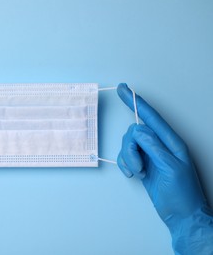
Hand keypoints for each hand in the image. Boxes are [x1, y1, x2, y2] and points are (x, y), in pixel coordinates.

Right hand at [117, 83, 212, 253]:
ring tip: (138, 172)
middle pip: (135, 132)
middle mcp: (160, 145)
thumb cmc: (182, 194)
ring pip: (128, 145)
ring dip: (129, 159)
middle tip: (137, 165)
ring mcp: (150, 155)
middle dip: (130, 148)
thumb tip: (139, 131)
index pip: (151, 117)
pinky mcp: (142, 165)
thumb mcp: (170, 168)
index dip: (136, 102)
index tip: (122, 89)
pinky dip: (126, 164)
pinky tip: (134, 174)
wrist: (181, 216)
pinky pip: (126, 157)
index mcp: (171, 142)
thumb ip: (154, 147)